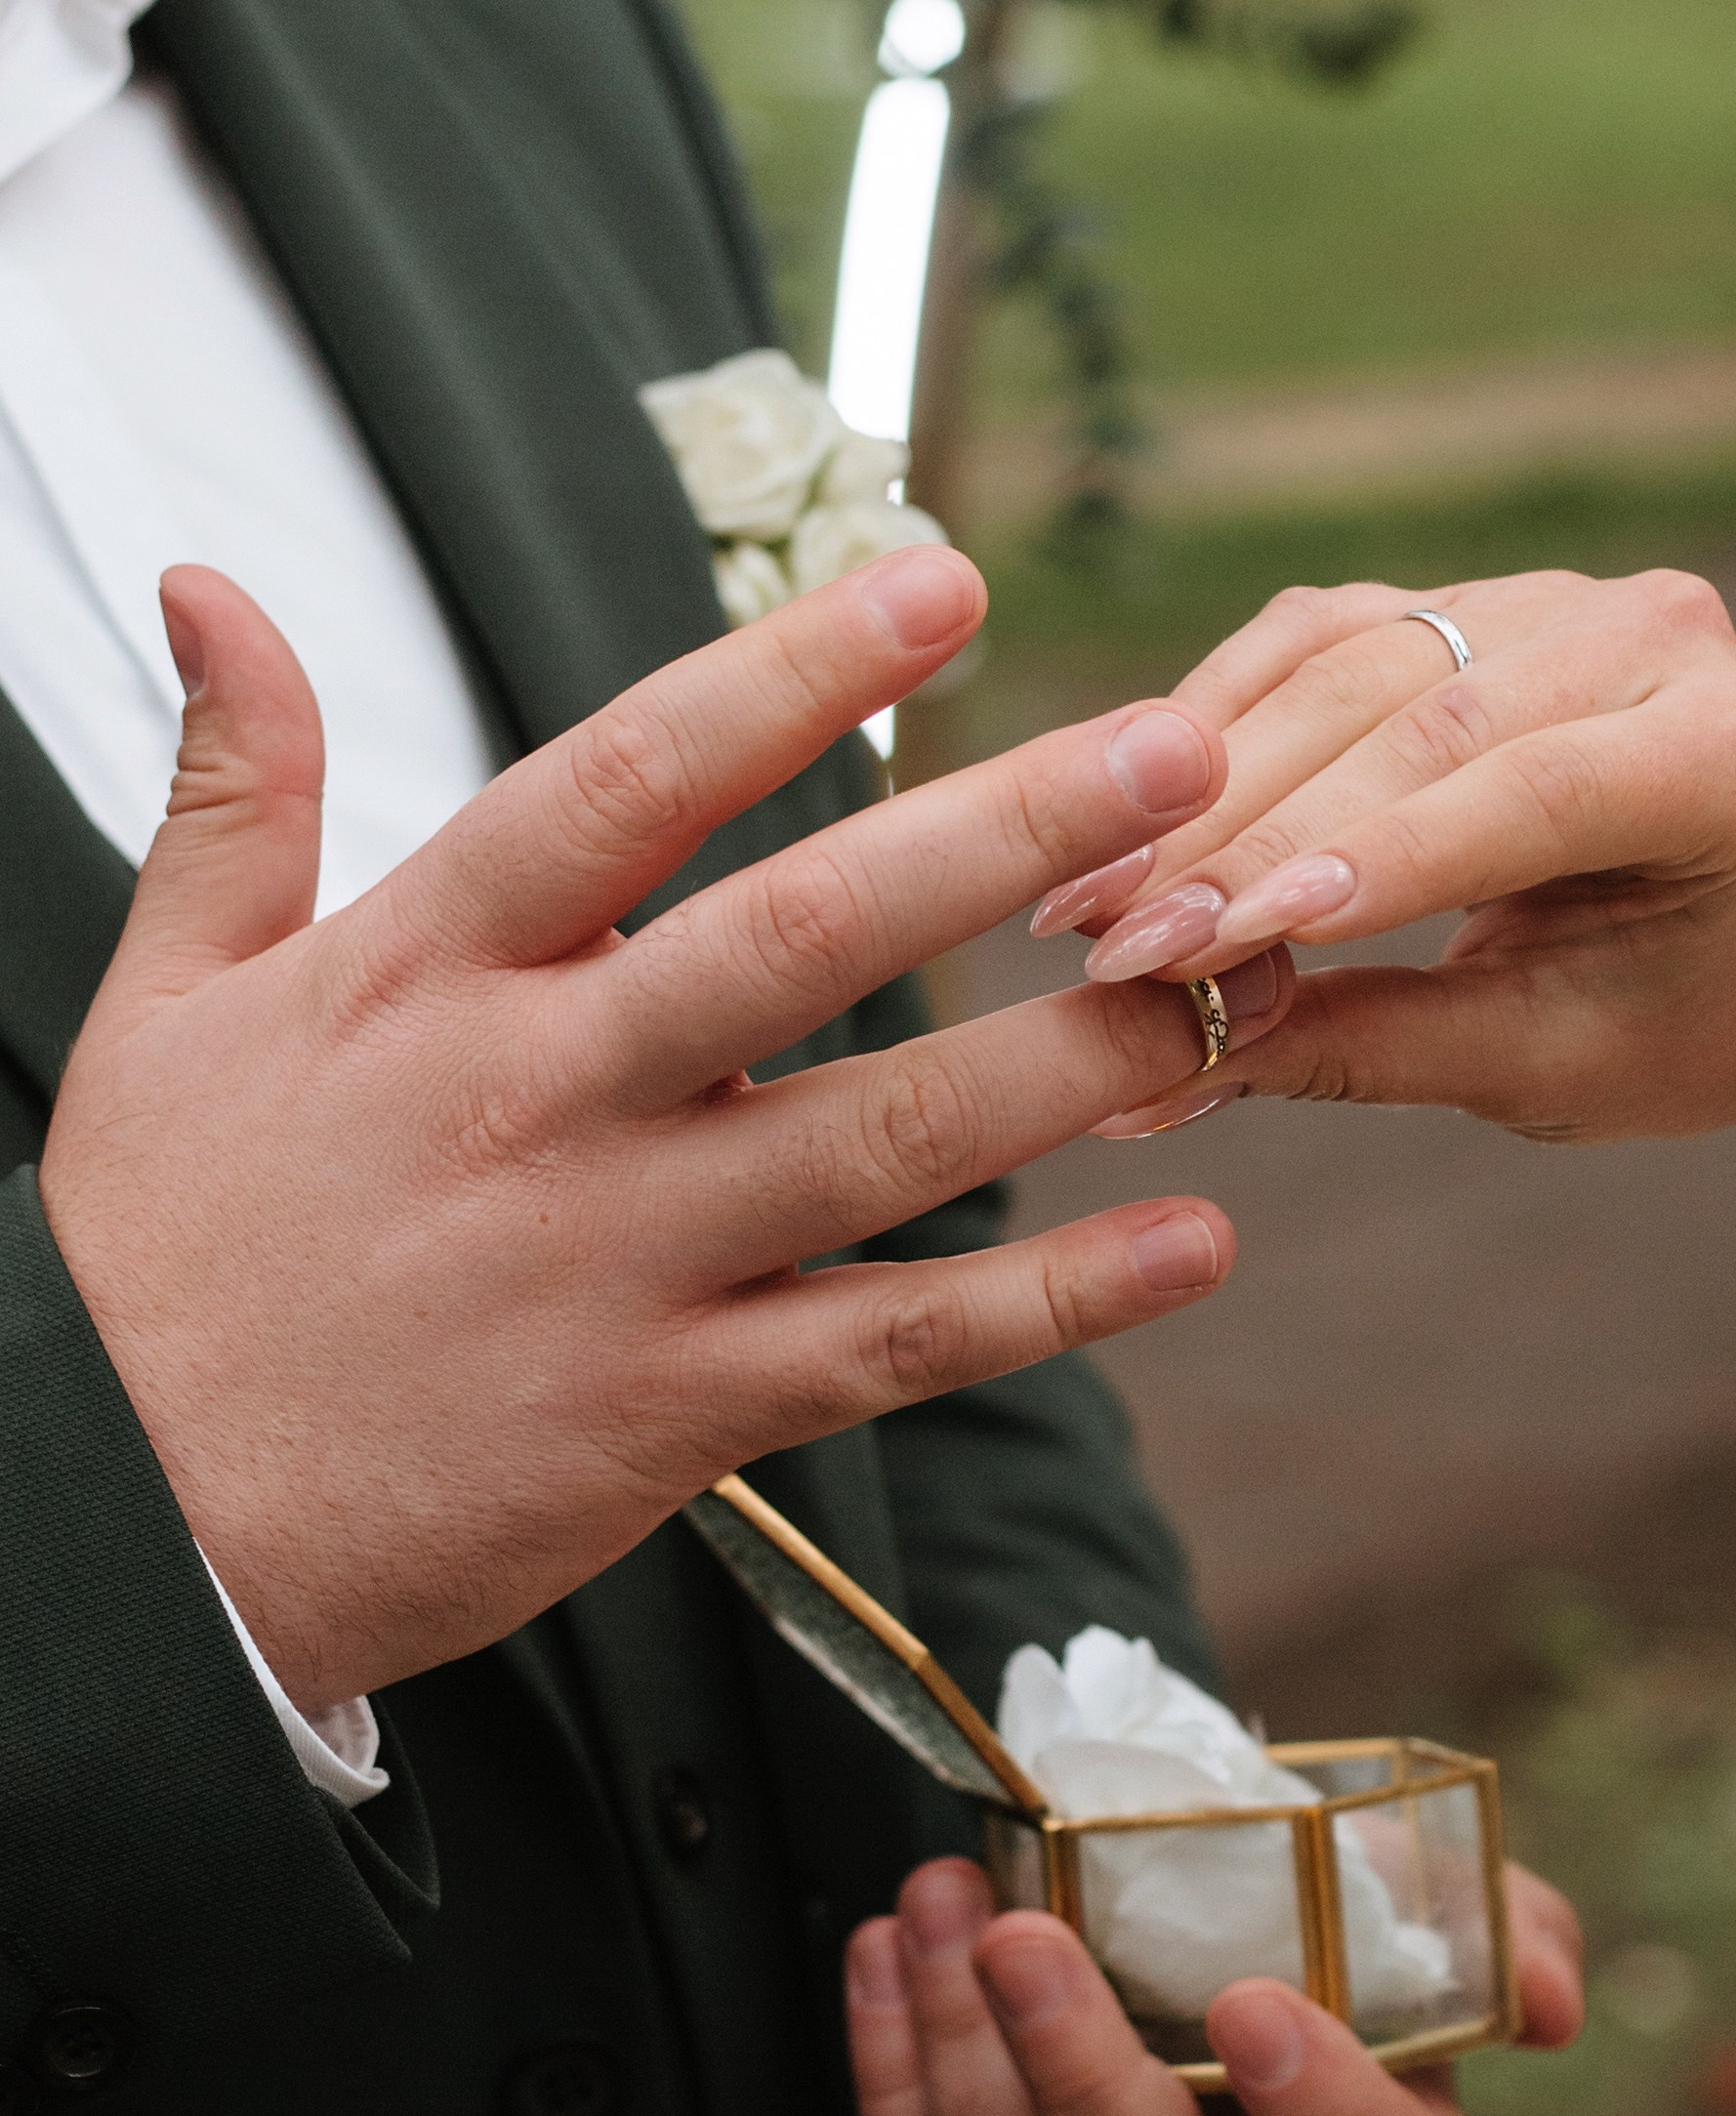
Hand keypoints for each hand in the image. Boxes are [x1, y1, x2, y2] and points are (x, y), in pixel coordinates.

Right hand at [42, 551, 1292, 1710]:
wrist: (121, 1533)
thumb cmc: (158, 1256)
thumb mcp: (163, 999)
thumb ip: (234, 788)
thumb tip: (213, 586)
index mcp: (426, 971)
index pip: (629, 780)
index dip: (789, 673)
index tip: (940, 582)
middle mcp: (544, 1097)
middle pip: (800, 937)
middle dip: (1000, 836)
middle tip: (1175, 753)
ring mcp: (620, 1260)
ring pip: (884, 1141)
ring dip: (1073, 1060)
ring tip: (1234, 985)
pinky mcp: (669, 1412)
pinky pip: (890, 1349)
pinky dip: (1049, 1304)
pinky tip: (1189, 1247)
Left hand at [846, 1855, 1581, 2115]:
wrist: (1196, 1996)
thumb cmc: (1321, 1955)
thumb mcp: (1435, 1918)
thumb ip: (1506, 1933)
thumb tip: (1550, 2000)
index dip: (1322, 2110)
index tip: (1249, 2001)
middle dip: (1079, 2073)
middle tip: (1016, 1931)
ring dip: (956, 2061)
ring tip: (932, 1912)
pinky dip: (892, 2094)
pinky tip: (885, 1969)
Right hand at [1031, 568, 1735, 1145]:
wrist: (1733, 944)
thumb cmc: (1661, 1024)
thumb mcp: (1537, 1066)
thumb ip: (1360, 1049)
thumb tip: (1152, 1083)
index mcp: (1728, 754)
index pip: (1527, 793)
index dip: (1362, 862)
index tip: (1213, 944)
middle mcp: (1652, 637)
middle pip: (1417, 719)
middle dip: (1249, 840)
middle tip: (1110, 949)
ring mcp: (1543, 597)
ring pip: (1341, 670)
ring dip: (1200, 791)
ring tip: (1086, 902)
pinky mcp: (1445, 598)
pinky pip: (1302, 644)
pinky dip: (1204, 731)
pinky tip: (1117, 825)